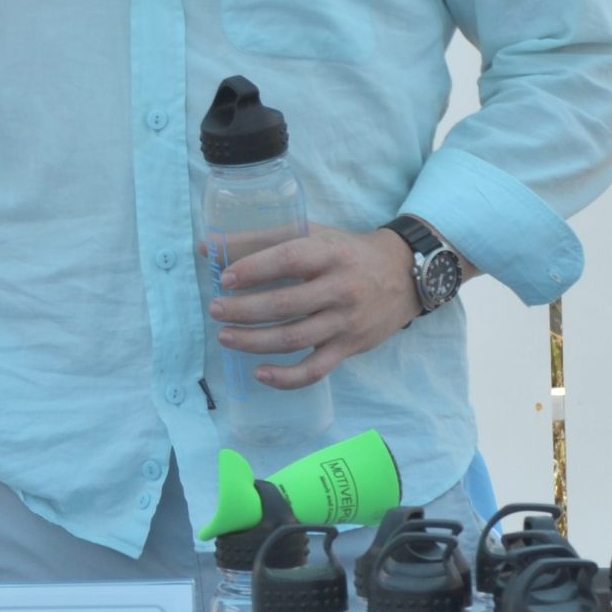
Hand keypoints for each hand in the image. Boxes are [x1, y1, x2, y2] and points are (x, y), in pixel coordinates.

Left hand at [208, 225, 418, 391]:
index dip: (255, 269)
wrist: (404, 275)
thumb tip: (207, 246)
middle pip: (286, 304)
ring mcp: (346, 322)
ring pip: (294, 339)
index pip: (289, 259)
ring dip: (254, 341)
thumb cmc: (347, 251)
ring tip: (225, 337)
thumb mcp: (313, 233)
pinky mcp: (349, 348)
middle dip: (244, 310)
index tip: (225, 278)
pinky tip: (260, 373)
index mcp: (330, 253)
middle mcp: (341, 288)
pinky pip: (315, 370)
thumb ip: (262, 238)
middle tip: (215, 310)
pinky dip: (286, 377)